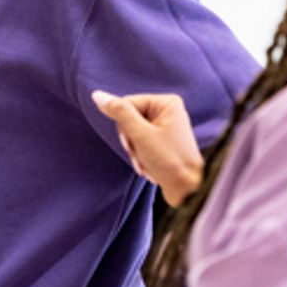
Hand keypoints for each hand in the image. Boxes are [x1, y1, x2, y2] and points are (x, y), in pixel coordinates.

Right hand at [92, 90, 202, 205]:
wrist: (188, 190)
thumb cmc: (169, 162)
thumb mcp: (140, 135)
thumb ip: (120, 113)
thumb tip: (98, 95)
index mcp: (166, 103)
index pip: (127, 104)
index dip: (124, 125)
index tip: (133, 143)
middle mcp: (167, 111)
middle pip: (129, 119)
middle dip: (131, 141)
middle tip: (140, 155)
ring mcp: (165, 126)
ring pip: (133, 133)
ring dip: (135, 152)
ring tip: (146, 164)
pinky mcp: (163, 140)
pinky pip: (141, 142)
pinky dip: (141, 156)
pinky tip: (148, 167)